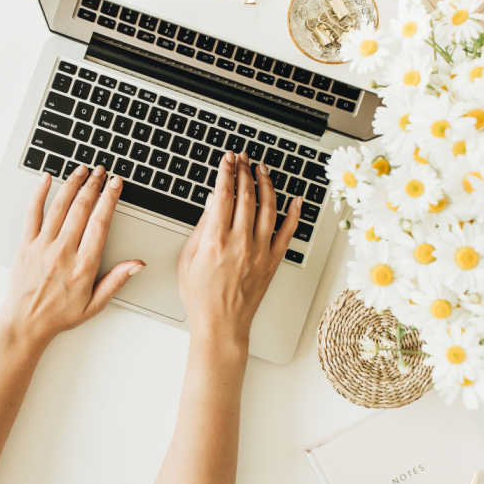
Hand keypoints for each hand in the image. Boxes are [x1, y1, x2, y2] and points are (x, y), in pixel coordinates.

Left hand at [0, 165, 144, 350]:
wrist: (24, 324)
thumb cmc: (59, 315)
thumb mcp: (95, 304)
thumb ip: (116, 280)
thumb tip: (137, 264)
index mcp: (83, 265)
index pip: (100, 223)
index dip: (109, 199)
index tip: (115, 184)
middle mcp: (63, 251)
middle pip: (81, 209)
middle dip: (94, 185)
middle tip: (102, 171)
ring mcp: (43, 246)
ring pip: (60, 206)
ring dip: (72, 184)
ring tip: (82, 170)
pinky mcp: (26, 245)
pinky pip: (32, 213)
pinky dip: (39, 194)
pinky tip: (47, 179)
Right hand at [177, 151, 300, 347]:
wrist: (221, 324)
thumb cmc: (200, 296)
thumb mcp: (188, 259)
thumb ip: (200, 229)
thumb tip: (211, 203)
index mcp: (215, 240)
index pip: (222, 196)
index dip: (226, 173)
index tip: (227, 160)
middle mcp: (240, 243)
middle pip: (246, 196)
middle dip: (244, 171)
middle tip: (243, 158)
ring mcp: (259, 252)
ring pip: (269, 208)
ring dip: (266, 185)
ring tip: (262, 170)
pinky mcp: (272, 262)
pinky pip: (288, 233)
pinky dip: (294, 214)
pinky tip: (296, 200)